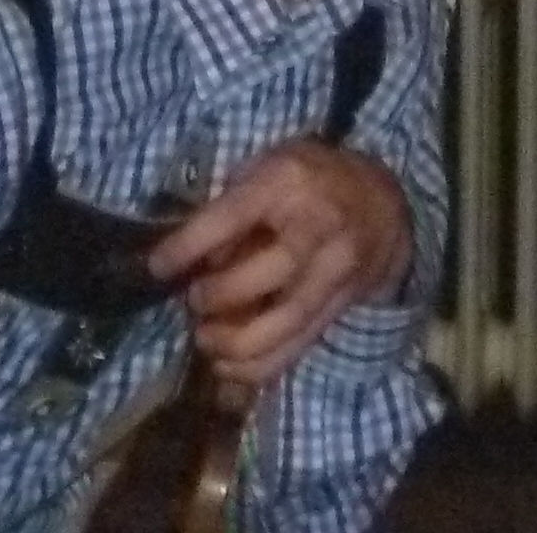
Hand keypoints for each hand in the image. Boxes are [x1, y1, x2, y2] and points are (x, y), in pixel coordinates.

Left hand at [147, 139, 413, 395]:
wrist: (380, 202)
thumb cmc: (307, 179)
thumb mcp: (265, 169)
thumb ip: (230, 207)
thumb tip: (193, 260)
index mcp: (288, 180)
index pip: (235, 214)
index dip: (191, 244)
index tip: (157, 268)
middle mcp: (320, 224)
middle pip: (274, 270)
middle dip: (223, 295)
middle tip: (193, 303)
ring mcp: (338, 268)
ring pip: (291, 318)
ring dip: (239, 341)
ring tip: (206, 341)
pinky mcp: (343, 303)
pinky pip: (301, 344)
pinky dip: (261, 365)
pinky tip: (229, 366)